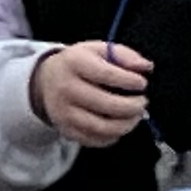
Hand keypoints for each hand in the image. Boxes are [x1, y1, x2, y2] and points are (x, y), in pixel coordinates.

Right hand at [30, 39, 153, 147]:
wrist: (45, 80)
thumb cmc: (79, 64)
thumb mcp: (98, 50)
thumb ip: (124, 54)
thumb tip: (145, 67)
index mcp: (74, 63)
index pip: (107, 75)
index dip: (130, 81)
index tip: (142, 83)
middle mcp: (65, 88)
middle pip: (107, 104)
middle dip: (134, 106)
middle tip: (142, 102)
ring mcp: (63, 112)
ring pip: (103, 127)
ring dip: (127, 124)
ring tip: (135, 115)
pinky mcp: (66, 130)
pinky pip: (96, 140)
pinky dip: (113, 136)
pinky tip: (118, 125)